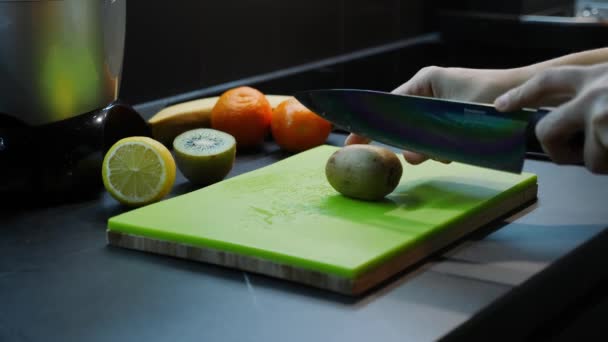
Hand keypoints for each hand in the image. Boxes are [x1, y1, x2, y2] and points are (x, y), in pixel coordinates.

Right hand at [345, 66, 529, 163]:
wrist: (526, 96)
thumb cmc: (491, 95)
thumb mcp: (453, 114)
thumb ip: (428, 136)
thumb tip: (409, 156)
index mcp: (424, 82)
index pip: (388, 106)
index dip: (371, 125)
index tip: (352, 141)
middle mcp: (428, 93)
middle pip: (403, 122)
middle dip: (408, 141)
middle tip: (412, 155)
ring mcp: (440, 107)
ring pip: (421, 133)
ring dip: (430, 147)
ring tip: (446, 151)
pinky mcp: (452, 120)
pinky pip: (437, 137)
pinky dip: (443, 147)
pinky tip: (455, 150)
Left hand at [494, 64, 607, 173]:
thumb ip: (602, 79)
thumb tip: (590, 78)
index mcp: (598, 73)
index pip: (547, 80)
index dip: (522, 94)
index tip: (500, 105)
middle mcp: (595, 91)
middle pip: (547, 130)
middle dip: (557, 149)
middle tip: (577, 156)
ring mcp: (602, 115)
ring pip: (583, 157)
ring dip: (603, 160)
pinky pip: (600, 165)